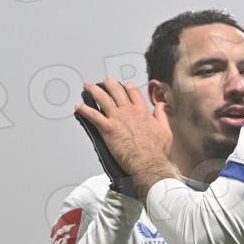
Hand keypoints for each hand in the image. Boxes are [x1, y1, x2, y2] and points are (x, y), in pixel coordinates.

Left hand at [74, 79, 175, 199]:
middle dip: (108, 84)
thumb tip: (161, 105)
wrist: (148, 162)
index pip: (133, 92)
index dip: (127, 86)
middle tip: (104, 82)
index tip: (124, 84)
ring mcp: (117, 119)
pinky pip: (93, 115)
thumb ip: (162, 115)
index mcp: (142, 111)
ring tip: (88, 86)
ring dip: (94, 90)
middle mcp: (129, 111)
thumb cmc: (157, 150)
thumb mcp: (165, 130)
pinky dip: (84, 110)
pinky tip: (78, 106)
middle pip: (116, 91)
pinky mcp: (108, 128)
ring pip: (103, 99)